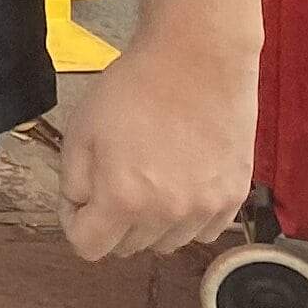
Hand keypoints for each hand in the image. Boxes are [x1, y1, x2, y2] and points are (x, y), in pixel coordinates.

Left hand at [61, 30, 258, 259]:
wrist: (196, 61)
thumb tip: (80, 209)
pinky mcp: (234, 197)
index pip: (88, 247)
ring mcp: (205, 208)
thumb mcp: (79, 130)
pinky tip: (181, 181)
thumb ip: (73, 181)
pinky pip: (204, 230)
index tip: (80, 197)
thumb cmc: (134, 90)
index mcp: (123, 200)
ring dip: (151, 222)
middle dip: (112, 219)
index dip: (75, 222)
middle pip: (128, 246)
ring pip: (166, 243)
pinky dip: (188, 217)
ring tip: (151, 175)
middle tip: (114, 176)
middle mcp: (167, 215)